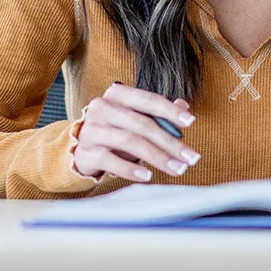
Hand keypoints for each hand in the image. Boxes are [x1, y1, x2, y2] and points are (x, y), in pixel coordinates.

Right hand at [70, 83, 199, 181]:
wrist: (79, 148)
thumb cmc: (114, 130)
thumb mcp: (135, 118)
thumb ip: (158, 112)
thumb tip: (184, 106)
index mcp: (116, 94)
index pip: (147, 99)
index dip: (170, 111)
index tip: (191, 122)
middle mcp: (101, 108)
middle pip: (141, 124)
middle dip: (170, 142)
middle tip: (191, 158)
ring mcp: (92, 130)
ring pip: (129, 142)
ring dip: (157, 157)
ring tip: (177, 169)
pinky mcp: (85, 152)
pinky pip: (110, 160)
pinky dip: (131, 169)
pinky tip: (148, 176)